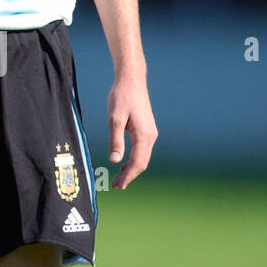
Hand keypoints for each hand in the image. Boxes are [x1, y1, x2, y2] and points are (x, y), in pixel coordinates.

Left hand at [107, 75, 157, 189]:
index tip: (118, 185)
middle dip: (130, 176)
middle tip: (116, 186)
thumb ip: (115, 141)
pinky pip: (141, 150)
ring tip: (118, 178)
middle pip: (142, 163)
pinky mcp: (146, 129)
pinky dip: (133, 160)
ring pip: (142, 157)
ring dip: (131, 169)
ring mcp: (150, 132)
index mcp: (144, 135)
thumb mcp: (114, 119)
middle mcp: (151, 136)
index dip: (128, 176)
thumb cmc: (122, 97)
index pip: (138, 162)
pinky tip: (123, 164)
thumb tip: (115, 161)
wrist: (131, 80)